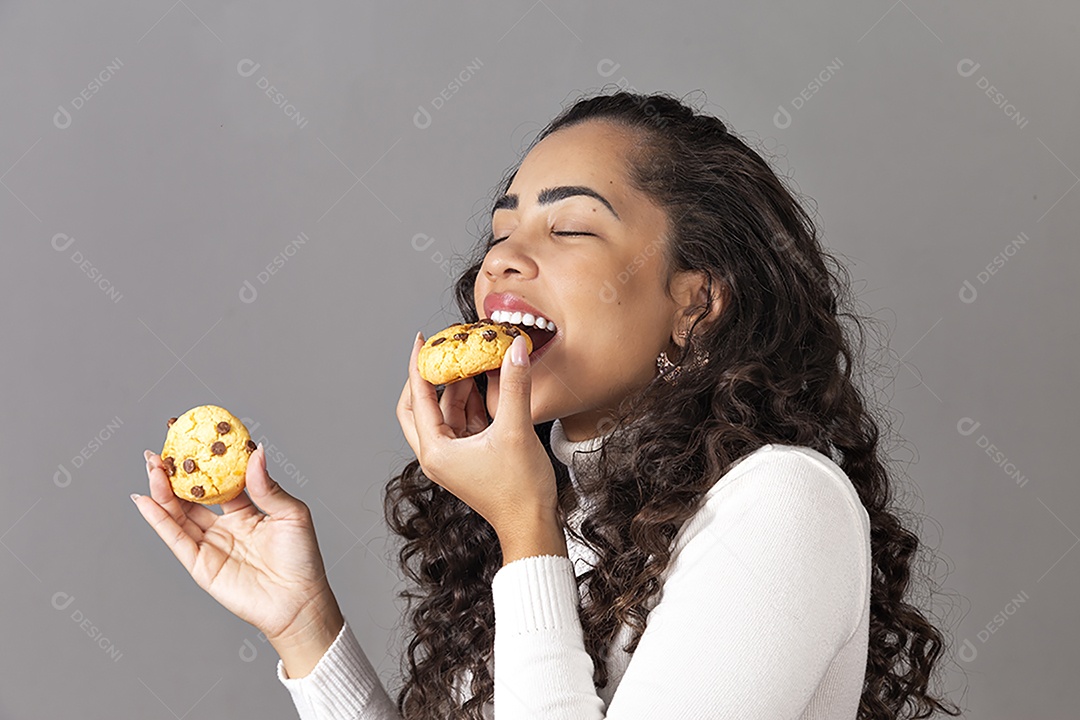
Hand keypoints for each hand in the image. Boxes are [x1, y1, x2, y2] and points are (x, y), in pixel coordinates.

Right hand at [132, 444, 341, 647]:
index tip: (193, 440)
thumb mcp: (291, 513)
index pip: (220, 483)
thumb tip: (257, 451)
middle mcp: (226, 528)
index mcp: (248, 512)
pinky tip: (144, 501)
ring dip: (162, 492)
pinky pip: (176, 538)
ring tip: (150, 467)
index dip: (206, 464)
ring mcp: (211, 546)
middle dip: (174, 476)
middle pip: (193, 497)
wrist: (298, 600)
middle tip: (158, 452)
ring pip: (179, 515)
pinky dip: (159, 520)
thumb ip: (266, 486)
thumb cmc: (302, 558)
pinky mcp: (201, 565)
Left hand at [396, 332, 558, 541]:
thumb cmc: (519, 490)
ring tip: (474, 360)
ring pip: (444, 412)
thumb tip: (515, 348)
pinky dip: (472, 402)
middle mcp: (437, 454)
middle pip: (419, 406)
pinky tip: (487, 384)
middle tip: (441, 351)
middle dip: (431, 377)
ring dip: (458, 387)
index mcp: (435, 450)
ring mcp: (452, 457)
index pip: (418, 397)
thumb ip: (514, 385)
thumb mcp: (516, 430)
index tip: (423, 339)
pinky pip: (462, 422)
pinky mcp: (469, 458)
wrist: (532, 524)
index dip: (420, 364)